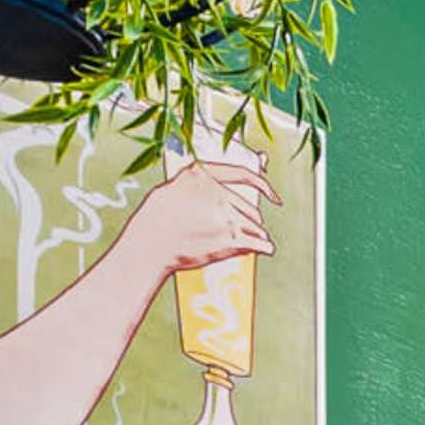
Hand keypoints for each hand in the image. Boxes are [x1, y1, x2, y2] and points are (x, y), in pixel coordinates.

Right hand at [122, 154, 272, 292]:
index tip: (274, 197)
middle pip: (252, 211)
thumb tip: (220, 190)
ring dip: (252, 237)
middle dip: (249, 223)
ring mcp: (226, 215)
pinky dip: (264, 248)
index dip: (263, 186)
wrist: (150, 245)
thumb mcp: (173, 188)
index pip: (243, 174)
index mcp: (202, 175)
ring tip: (231, 244)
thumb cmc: (157, 220)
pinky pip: (262, 244)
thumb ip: (200, 186)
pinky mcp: (232, 239)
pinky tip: (259, 250)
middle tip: (231, 234)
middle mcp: (217, 193)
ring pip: (257, 228)